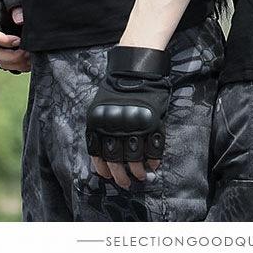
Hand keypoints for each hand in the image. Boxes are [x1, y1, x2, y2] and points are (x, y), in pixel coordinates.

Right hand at [0, 0, 29, 73]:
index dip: (2, 41)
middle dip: (9, 56)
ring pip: (1, 62)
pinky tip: (34, 61)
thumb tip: (20, 20)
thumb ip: (15, 2)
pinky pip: (11, 64)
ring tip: (31, 58)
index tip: (18, 40)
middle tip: (27, 52)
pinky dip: (20, 66)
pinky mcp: (8, 47)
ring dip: (16, 63)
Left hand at [86, 46, 170, 190]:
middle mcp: (115, 127)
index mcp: (99, 124)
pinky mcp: (153, 123)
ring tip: (141, 176)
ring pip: (135, 159)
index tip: (109, 176)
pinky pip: (154, 149)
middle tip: (126, 183)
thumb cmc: (116, 89)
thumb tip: (103, 157)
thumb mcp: (100, 108)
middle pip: (116, 161)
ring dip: (138, 172)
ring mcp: (135, 126)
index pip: (98, 155)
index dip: (104, 170)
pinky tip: (153, 165)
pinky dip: (154, 160)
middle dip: (121, 177)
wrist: (136, 69)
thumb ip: (100, 130)